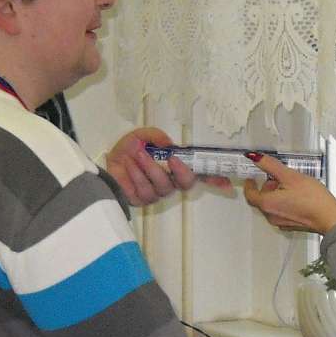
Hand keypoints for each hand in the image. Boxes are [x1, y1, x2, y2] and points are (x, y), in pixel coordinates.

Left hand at [104, 127, 230, 205]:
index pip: (200, 174)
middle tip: (172, 159)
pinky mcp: (143, 200)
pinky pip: (145, 189)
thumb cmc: (128, 150)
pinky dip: (137, 174)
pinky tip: (129, 165)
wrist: (107, 162)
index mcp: (175, 167)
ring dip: (151, 167)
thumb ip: (157, 136)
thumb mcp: (143, 136)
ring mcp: (157, 193)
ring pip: (163, 185)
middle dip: (181, 171)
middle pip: (186, 184)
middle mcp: (170, 182)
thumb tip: (170, 144)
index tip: (229, 183)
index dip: (215, 180)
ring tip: (138, 155)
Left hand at [242, 152, 335, 234]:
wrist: (330, 218)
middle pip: (261, 200)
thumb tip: (256, 157)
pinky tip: (296, 197)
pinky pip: (281, 212)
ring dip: (275, 195)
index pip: (250, 194)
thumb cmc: (312, 199)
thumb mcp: (290, 176)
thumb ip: (271, 166)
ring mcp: (281, 223)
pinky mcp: (291, 225)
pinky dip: (283, 203)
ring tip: (289, 186)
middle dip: (265, 188)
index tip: (251, 178)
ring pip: (271, 206)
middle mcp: (271, 215)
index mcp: (268, 204)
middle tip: (274, 178)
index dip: (249, 185)